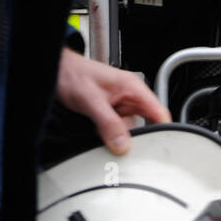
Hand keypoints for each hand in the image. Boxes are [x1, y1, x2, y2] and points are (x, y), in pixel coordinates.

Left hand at [56, 49, 171, 154]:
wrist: (58, 71)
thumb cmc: (73, 74)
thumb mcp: (91, 99)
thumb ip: (108, 123)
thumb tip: (123, 145)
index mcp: (133, 88)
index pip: (160, 113)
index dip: (163, 132)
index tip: (157, 148)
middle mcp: (131, 97)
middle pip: (149, 125)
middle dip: (140, 139)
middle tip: (128, 148)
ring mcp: (123, 106)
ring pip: (134, 131)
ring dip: (124, 139)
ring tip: (109, 137)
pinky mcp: (114, 114)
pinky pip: (121, 131)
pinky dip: (115, 137)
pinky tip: (104, 136)